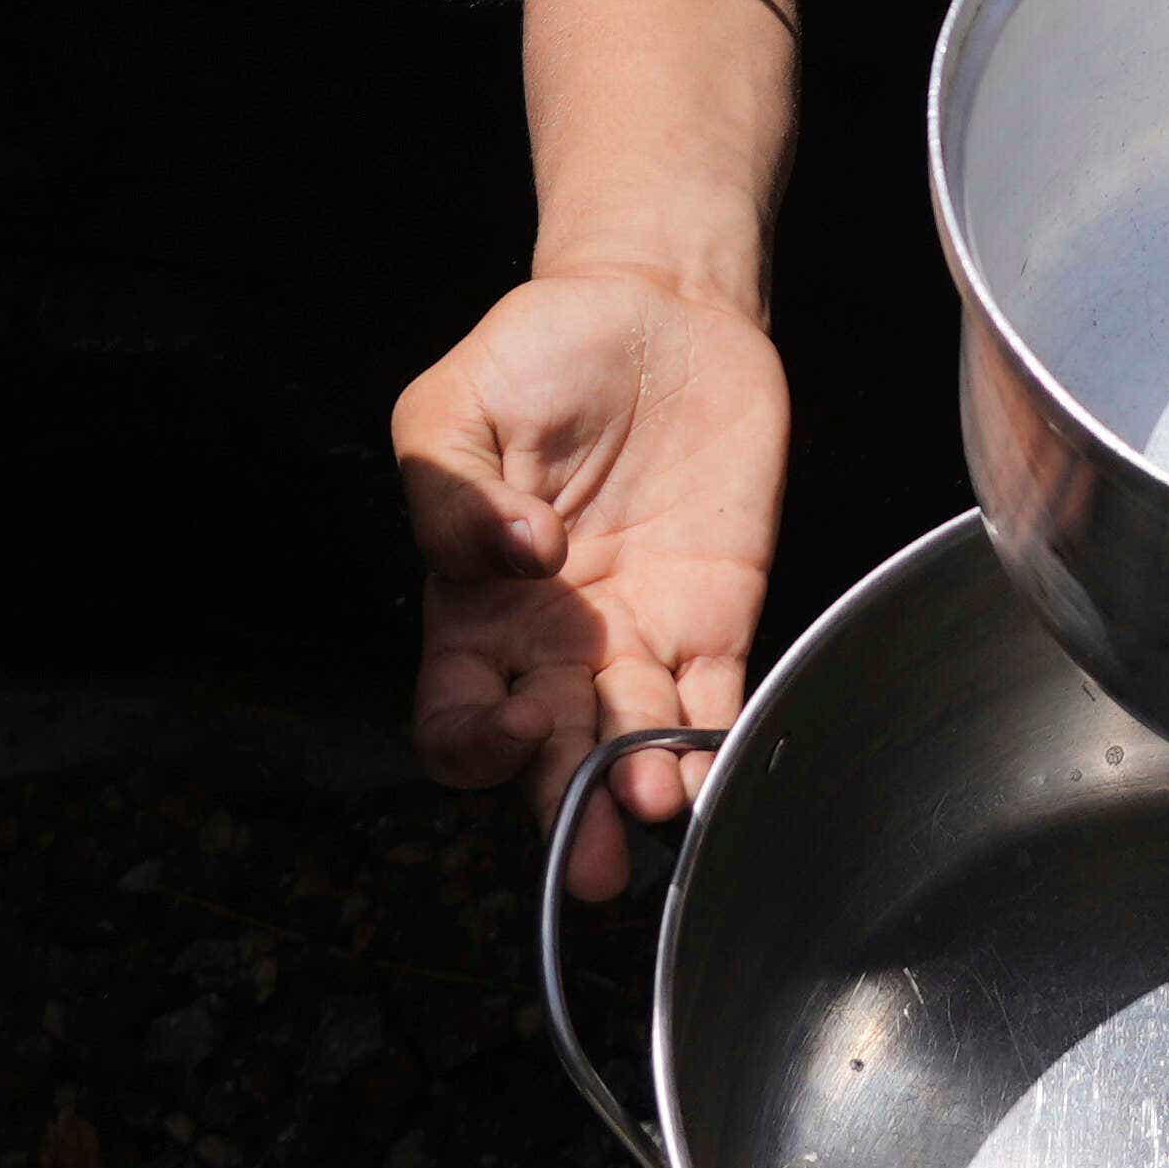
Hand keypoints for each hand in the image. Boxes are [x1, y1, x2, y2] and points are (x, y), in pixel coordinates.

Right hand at [388, 267, 786, 868]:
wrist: (652, 304)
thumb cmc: (535, 355)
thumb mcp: (452, 406)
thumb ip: (450, 490)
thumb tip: (511, 558)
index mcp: (474, 611)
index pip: (457, 720)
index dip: (475, 746)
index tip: (510, 723)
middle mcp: (552, 647)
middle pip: (552, 761)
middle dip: (570, 818)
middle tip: (594, 863)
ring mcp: (638, 638)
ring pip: (635, 748)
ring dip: (644, 791)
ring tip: (658, 805)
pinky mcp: (716, 615)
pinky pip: (715, 699)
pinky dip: (717, 743)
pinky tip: (718, 774)